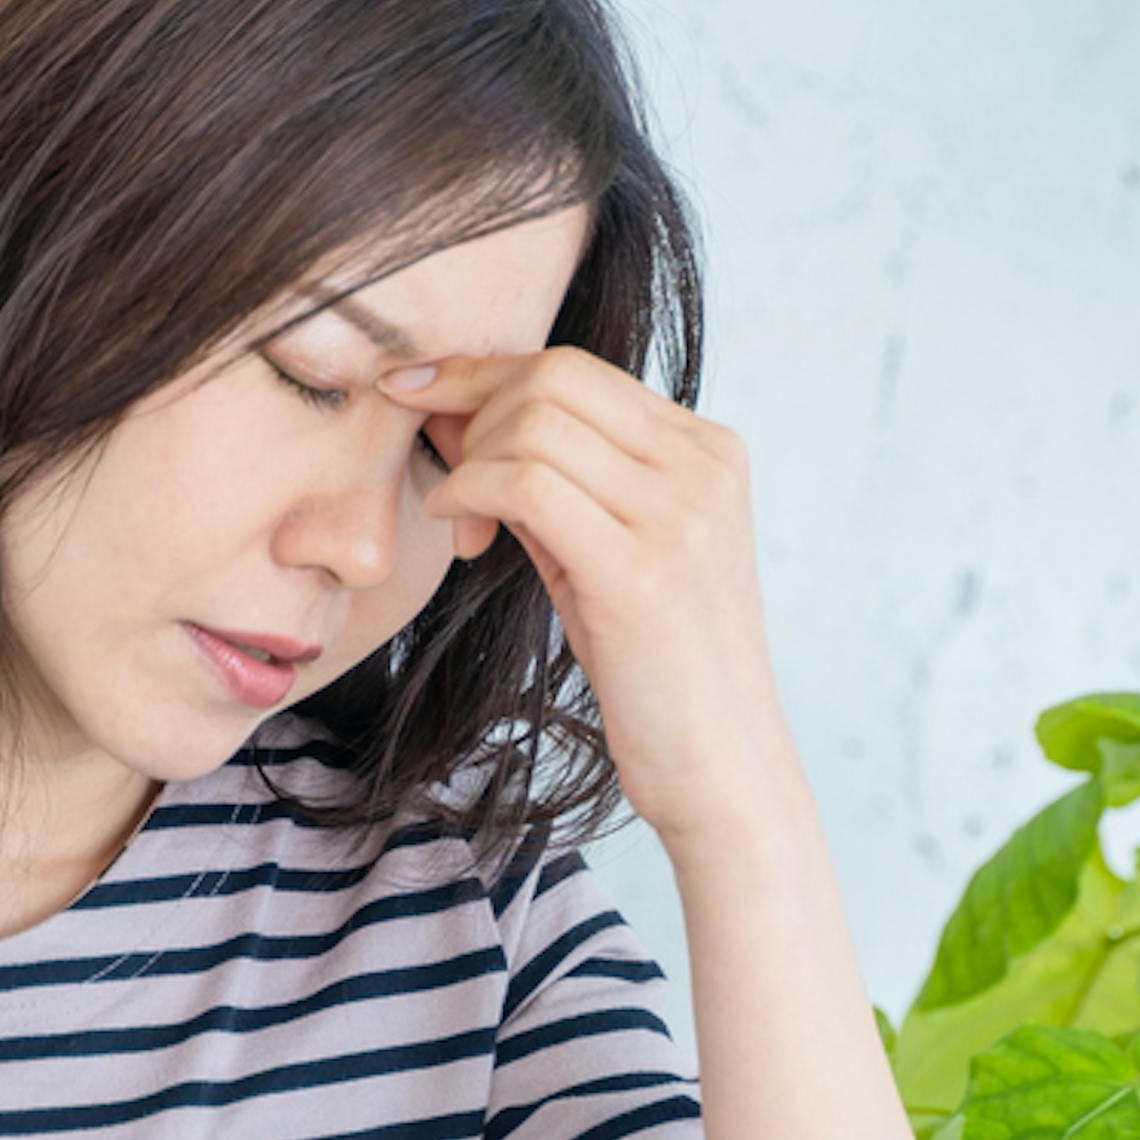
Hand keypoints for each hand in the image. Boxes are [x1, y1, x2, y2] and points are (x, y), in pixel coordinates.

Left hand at [378, 346, 802, 849]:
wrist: (724, 771)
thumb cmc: (657, 669)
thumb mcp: (609, 552)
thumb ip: (551, 479)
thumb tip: (450, 406)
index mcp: (709, 451)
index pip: (576, 368)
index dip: (482, 371)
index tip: (415, 391)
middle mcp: (705, 467)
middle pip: (552, 378)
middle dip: (468, 409)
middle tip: (440, 473)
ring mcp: (680, 515)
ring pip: (532, 424)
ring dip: (467, 460)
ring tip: (461, 522)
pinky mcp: (642, 571)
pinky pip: (524, 484)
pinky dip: (469, 492)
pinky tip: (461, 533)